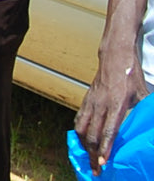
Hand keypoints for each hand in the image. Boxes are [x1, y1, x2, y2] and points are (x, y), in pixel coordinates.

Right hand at [74, 52, 146, 174]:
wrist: (114, 57)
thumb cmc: (130, 75)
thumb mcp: (143, 93)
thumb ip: (147, 110)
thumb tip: (151, 124)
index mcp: (117, 104)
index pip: (110, 131)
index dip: (106, 148)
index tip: (104, 163)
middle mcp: (101, 105)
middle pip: (93, 135)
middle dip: (94, 155)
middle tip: (96, 170)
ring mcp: (91, 102)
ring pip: (82, 129)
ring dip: (85, 147)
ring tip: (89, 159)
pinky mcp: (86, 100)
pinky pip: (79, 120)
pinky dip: (80, 134)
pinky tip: (83, 142)